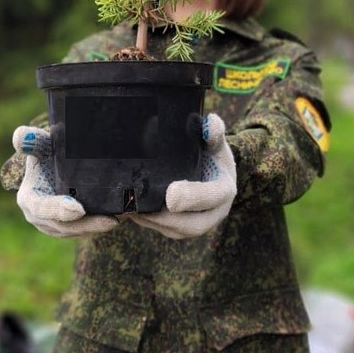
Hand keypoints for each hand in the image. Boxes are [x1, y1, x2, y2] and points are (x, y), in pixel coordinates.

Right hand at [12, 126, 119, 237]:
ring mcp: (53, 225)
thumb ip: (31, 140)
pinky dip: (99, 226)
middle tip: (111, 220)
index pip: (42, 208)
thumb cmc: (48, 151)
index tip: (79, 209)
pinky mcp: (67, 228)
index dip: (58, 210)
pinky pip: (83, 231)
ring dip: (97, 227)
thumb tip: (22, 137)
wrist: (55, 163)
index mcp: (29, 198)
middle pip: (62, 226)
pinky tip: (117, 218)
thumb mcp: (40, 144)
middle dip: (86, 224)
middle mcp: (38, 217)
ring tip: (118, 219)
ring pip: (76, 231)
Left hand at [130, 114, 235, 238]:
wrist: (212, 171)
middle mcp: (215, 212)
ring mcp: (199, 223)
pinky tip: (129, 210)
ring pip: (176, 231)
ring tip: (128, 208)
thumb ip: (213, 134)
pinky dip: (147, 221)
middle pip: (193, 225)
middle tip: (139, 209)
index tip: (170, 195)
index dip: (192, 197)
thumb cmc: (211, 154)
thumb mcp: (215, 143)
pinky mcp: (182, 228)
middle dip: (166, 219)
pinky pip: (165, 230)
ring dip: (152, 221)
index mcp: (224, 190)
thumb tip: (211, 122)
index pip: (211, 197)